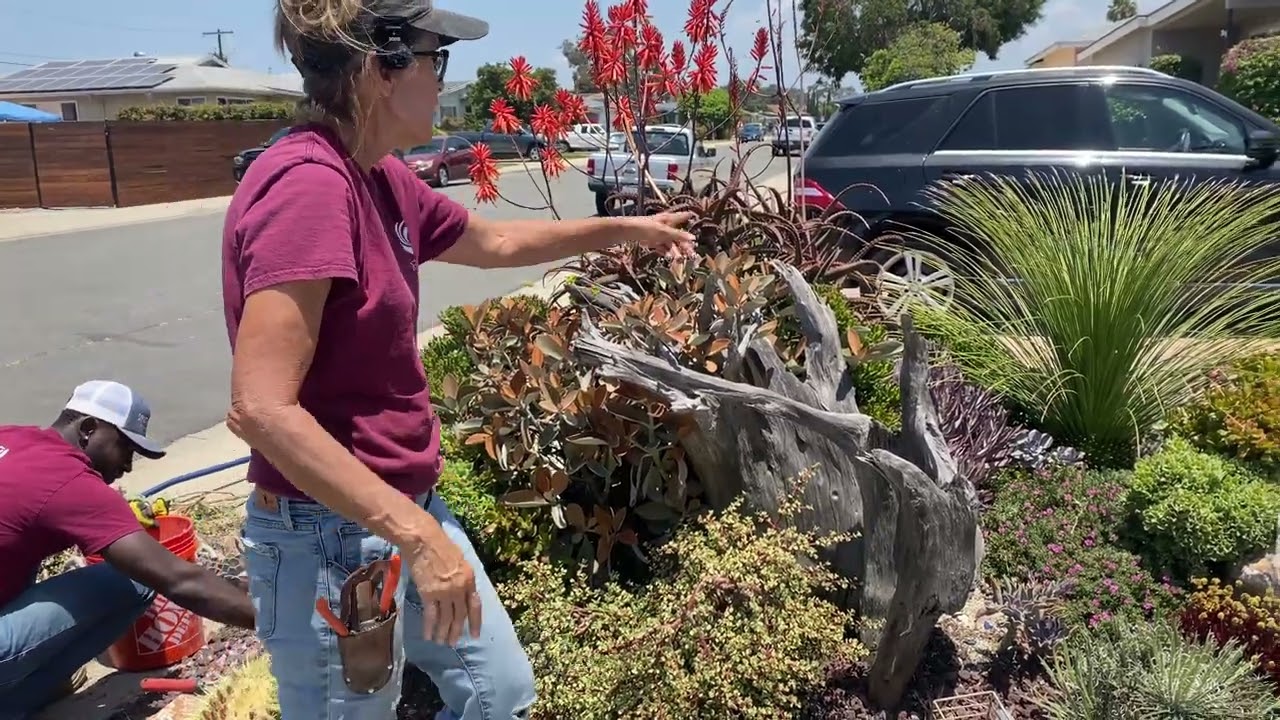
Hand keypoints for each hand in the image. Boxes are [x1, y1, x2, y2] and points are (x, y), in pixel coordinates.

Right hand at [404, 525, 481, 645]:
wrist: (423, 540)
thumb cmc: (440, 546)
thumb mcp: (459, 560)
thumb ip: (462, 577)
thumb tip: (461, 590)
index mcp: (469, 579)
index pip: (475, 605)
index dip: (475, 622)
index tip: (475, 635)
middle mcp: (459, 588)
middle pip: (460, 615)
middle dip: (457, 631)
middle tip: (453, 643)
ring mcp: (445, 592)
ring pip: (446, 618)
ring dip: (443, 632)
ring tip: (441, 642)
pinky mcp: (429, 594)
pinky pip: (431, 615)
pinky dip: (430, 627)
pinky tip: (428, 635)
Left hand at [624, 211, 696, 259]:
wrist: (626, 232)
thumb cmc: (646, 228)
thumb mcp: (664, 232)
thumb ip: (678, 235)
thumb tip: (693, 238)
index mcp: (669, 219)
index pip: (682, 216)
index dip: (689, 216)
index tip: (696, 217)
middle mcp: (665, 225)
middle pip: (677, 234)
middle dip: (684, 244)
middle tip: (692, 254)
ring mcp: (658, 234)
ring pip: (670, 242)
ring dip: (675, 250)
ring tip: (680, 259)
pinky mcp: (651, 241)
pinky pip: (661, 247)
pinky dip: (665, 252)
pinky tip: (669, 257)